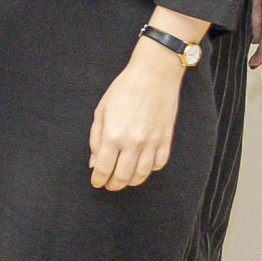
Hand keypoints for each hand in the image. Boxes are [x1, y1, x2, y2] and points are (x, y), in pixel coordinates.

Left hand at [90, 44, 184, 189]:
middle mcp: (134, 143)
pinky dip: (151, 170)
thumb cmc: (123, 89)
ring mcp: (153, 143)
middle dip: (113, 184)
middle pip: (123, 176)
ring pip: (143, 174)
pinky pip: (159, 163)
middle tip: (108, 185)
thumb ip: (96, 139)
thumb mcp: (101, 111)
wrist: (154, 75)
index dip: (98, 179)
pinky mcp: (166, 139)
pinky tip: (143, 166)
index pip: (104, 168)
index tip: (96, 182)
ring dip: (131, 181)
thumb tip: (95, 162)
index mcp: (113, 136)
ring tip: (124, 180)